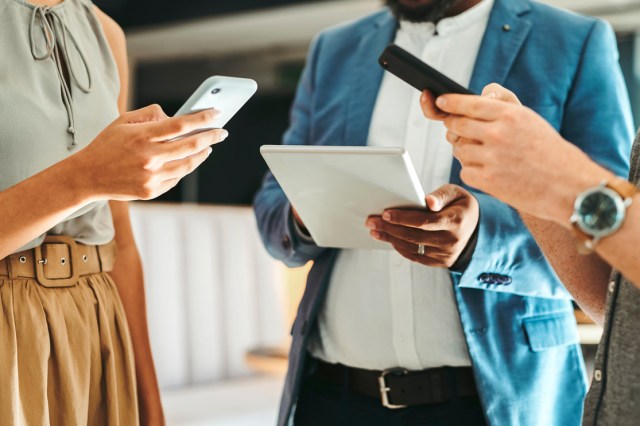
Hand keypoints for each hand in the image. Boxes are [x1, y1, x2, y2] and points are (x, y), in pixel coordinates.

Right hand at [74, 104, 227, 200]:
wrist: (87, 176)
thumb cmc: (107, 144)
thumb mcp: (123, 121)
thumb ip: (150, 115)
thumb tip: (175, 117)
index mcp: (142, 136)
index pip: (180, 124)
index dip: (202, 119)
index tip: (217, 113)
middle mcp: (149, 158)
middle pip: (190, 146)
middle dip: (211, 137)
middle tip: (222, 132)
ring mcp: (151, 177)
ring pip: (187, 165)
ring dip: (202, 155)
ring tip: (209, 147)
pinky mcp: (152, 191)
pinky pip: (176, 178)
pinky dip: (185, 168)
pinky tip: (189, 160)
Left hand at [366, 184, 478, 267]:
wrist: (476, 228)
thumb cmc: (460, 205)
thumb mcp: (456, 193)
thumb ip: (441, 195)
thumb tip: (428, 201)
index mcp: (456, 221)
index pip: (424, 222)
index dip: (403, 218)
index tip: (385, 213)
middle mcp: (452, 241)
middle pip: (414, 236)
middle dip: (389, 228)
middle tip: (371, 220)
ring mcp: (446, 254)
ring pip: (412, 247)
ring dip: (390, 238)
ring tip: (374, 229)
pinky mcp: (441, 262)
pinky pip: (416, 256)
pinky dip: (400, 247)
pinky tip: (388, 238)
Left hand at [433, 88, 611, 224]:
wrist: (567, 186)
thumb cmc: (548, 151)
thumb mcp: (529, 119)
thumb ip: (502, 104)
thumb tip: (480, 96)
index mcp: (510, 115)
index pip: (469, 103)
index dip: (450, 102)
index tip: (440, 101)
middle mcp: (498, 134)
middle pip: (457, 125)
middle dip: (454, 126)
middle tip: (457, 128)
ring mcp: (491, 158)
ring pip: (459, 149)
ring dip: (466, 151)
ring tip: (488, 155)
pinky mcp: (487, 180)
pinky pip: (464, 170)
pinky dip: (473, 171)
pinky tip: (491, 172)